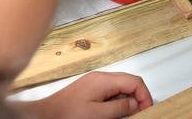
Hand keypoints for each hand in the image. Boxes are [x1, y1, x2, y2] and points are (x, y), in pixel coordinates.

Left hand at [23, 71, 152, 117]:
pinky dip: (116, 101)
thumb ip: (119, 107)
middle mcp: (100, 77)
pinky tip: (114, 112)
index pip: (134, 81)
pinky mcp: (89, 89)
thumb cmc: (65, 115)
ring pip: (120, 87)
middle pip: (128, 82)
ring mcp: (94, 82)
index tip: (147, 109)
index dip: (144, 95)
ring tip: (127, 115)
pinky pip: (110, 92)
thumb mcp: (97, 115)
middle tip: (140, 113)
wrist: (44, 116)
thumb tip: (134, 103)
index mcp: (104, 80)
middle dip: (137, 97)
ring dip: (127, 100)